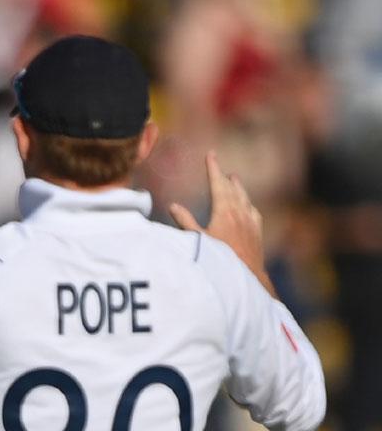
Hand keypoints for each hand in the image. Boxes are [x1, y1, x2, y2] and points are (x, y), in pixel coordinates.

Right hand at [169, 152, 272, 295]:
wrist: (246, 275)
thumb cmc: (219, 259)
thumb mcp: (198, 241)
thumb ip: (185, 221)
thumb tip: (173, 205)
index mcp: (224, 211)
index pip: (217, 183)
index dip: (213, 168)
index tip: (211, 154)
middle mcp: (240, 212)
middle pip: (232, 188)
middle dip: (223, 175)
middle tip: (217, 164)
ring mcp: (250, 221)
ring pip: (244, 198)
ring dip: (237, 187)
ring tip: (234, 178)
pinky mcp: (257, 231)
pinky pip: (253, 212)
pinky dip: (247, 204)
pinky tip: (247, 206)